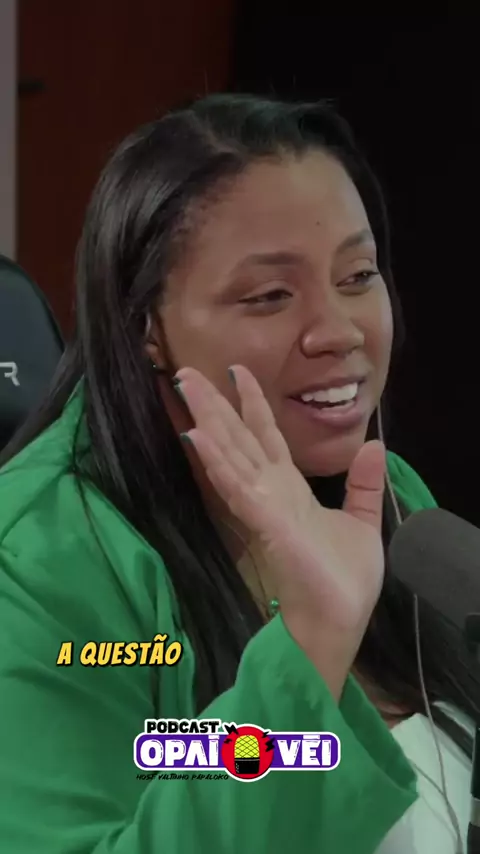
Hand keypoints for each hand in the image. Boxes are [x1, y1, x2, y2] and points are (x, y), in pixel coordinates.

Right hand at [175, 366, 385, 691]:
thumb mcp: (362, 519)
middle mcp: (269, 490)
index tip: (237, 371)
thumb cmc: (344, 577)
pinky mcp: (264, 520)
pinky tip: (197, 436)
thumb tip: (376, 444)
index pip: (265, 436)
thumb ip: (364, 483)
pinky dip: (216, 460)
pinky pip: (235, 485)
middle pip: (238, 437)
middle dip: (214, 403)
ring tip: (186, 387)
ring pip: (230, 453)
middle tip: (187, 371)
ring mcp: (262, 504)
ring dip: (207, 420)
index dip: (251, 403)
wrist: (339, 618)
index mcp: (289, 488)